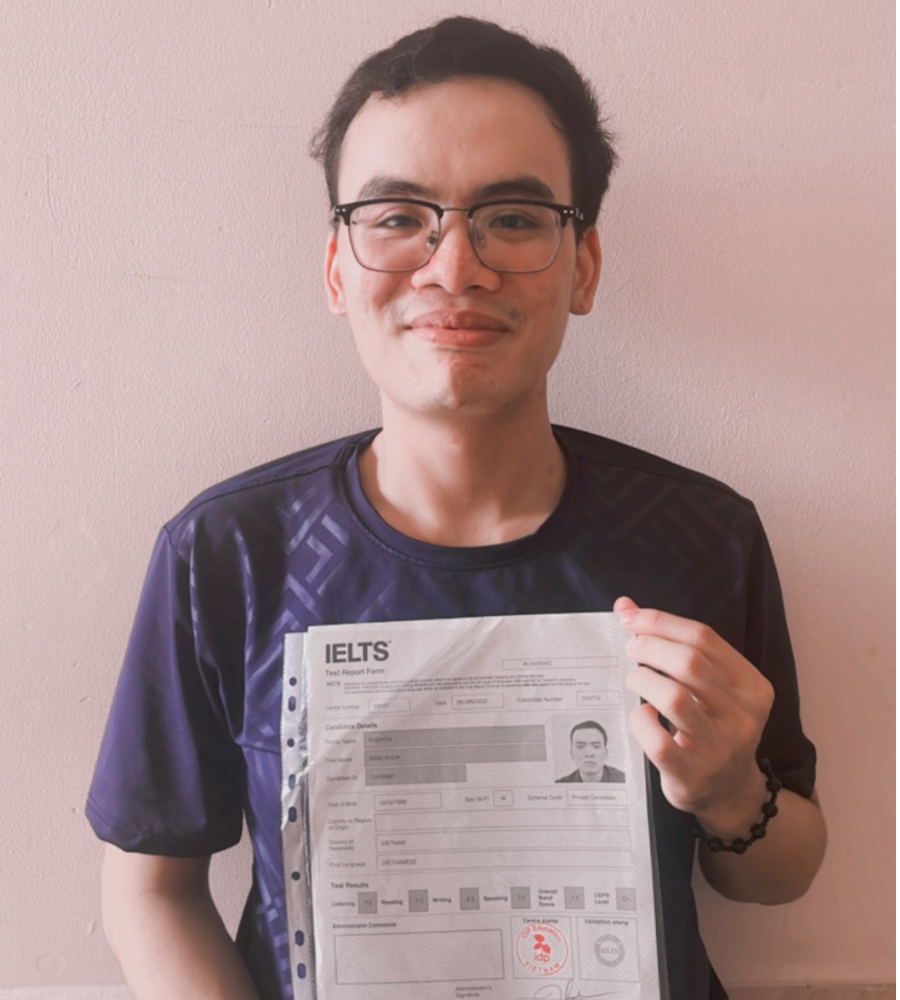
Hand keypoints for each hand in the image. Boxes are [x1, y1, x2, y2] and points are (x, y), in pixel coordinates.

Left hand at [615, 596, 774, 836]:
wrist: (729, 793)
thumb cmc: (712, 726)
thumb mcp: (709, 686)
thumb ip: (673, 644)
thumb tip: (625, 607)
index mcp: (752, 685)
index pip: (704, 638)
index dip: (661, 622)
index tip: (630, 617)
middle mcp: (742, 714)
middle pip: (690, 662)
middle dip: (650, 646)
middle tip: (630, 648)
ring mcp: (719, 747)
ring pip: (673, 697)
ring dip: (642, 680)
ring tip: (634, 680)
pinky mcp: (692, 773)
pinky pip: (656, 738)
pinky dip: (640, 719)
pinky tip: (640, 715)